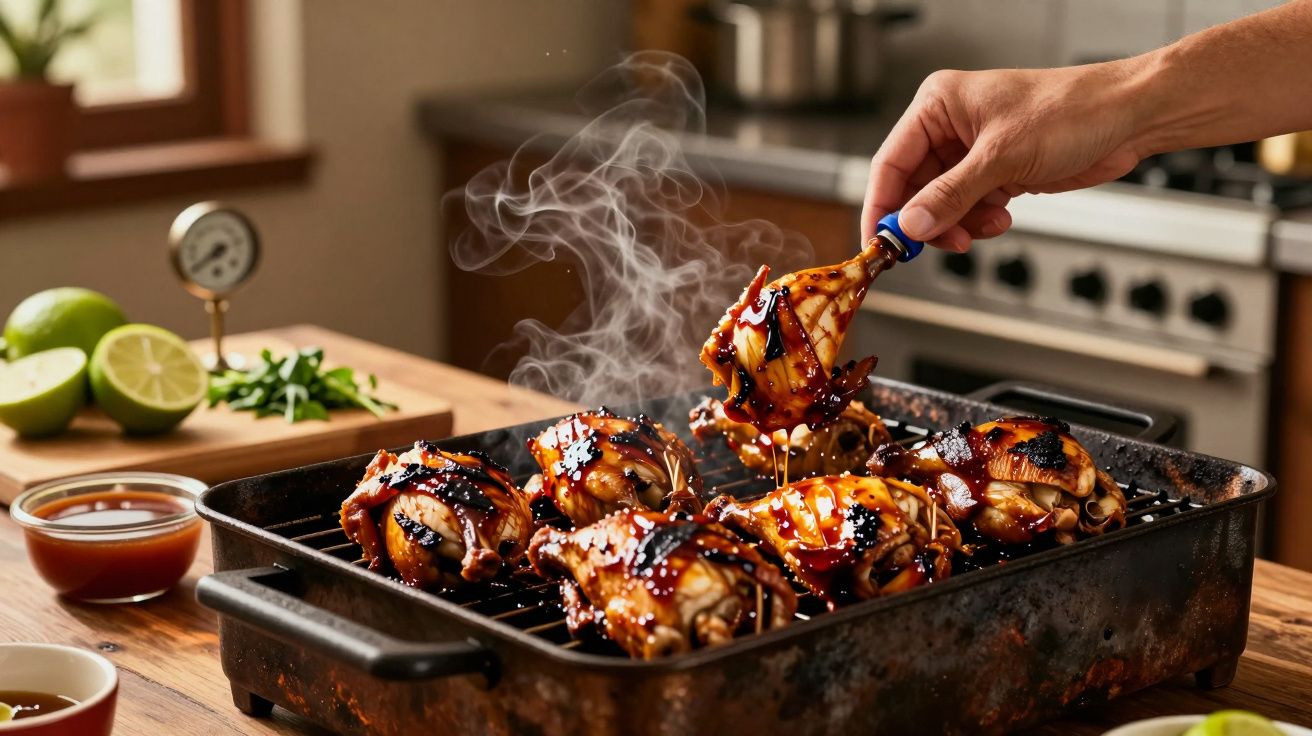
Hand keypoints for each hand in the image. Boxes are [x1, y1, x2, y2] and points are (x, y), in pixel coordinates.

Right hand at [861, 63, 1149, 250]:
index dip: (882, 206)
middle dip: (928, 220)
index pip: (891, 162)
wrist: (1129, 118)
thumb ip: (951, 195)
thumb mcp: (1002, 157)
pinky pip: (968, 208)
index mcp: (939, 105)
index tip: (878, 242)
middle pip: (914, 189)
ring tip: (985, 226)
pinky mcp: (996, 172)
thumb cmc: (1074, 110)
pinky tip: (1001, 218)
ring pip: (941, 205)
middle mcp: (950, 127)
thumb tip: (911, 224)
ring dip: (959, 224)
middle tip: (938, 244)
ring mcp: (973, 152)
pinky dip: (979, 222)